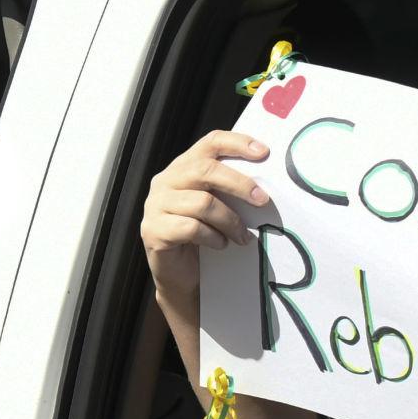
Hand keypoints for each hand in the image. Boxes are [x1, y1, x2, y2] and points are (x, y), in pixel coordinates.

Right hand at [139, 129, 270, 312]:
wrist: (179, 275)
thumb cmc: (202, 236)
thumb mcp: (216, 205)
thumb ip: (227, 188)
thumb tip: (263, 183)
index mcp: (182, 168)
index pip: (210, 143)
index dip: (237, 143)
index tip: (264, 153)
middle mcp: (165, 181)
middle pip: (205, 169)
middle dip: (239, 184)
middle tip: (262, 200)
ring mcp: (155, 205)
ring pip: (202, 202)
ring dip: (230, 221)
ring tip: (242, 237)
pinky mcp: (153, 230)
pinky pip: (192, 228)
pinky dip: (213, 237)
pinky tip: (221, 244)